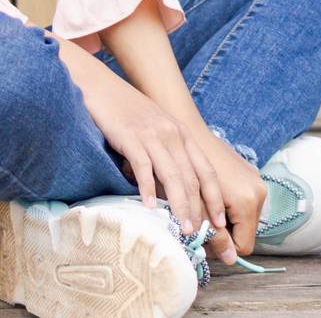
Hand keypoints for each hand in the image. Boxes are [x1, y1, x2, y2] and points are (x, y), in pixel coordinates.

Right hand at [78, 73, 226, 247]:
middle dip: (199, 209)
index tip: (220, 222)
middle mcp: (172, 134)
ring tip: (182, 228)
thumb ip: (166, 151)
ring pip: (173, 176)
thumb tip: (169, 187)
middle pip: (192, 177)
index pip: (206, 170)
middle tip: (199, 235)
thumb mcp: (154, 127)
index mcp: (181, 133)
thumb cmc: (125, 110)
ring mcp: (152, 135)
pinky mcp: (130, 137)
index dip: (215, 197)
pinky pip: (143, 167)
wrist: (100, 85)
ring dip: (180, 205)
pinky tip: (149, 207)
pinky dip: (147, 189)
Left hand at [181, 121, 267, 258]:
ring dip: (224, 219)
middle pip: (245, 231)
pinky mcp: (250, 174)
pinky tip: (209, 196)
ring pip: (243, 217)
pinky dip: (228, 205)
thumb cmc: (186, 168)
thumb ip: (213, 233)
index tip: (201, 239)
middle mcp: (259, 191)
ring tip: (201, 208)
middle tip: (198, 224)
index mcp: (248, 200)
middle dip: (222, 233)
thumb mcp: (198, 206)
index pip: (244, 245)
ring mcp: (256, 181)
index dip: (222, 247)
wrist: (187, 130)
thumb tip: (229, 260)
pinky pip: (243, 201)